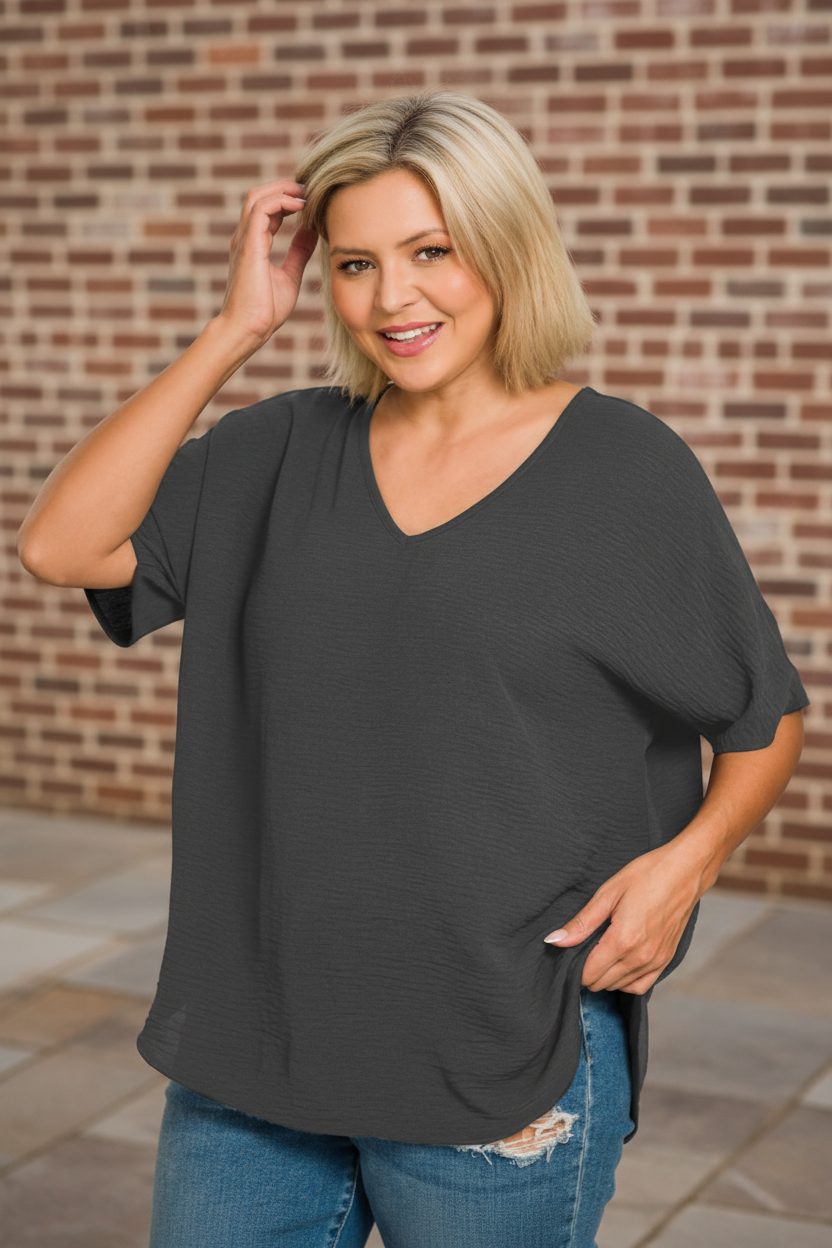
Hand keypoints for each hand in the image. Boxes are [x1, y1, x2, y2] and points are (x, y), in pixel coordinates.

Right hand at [217, 179, 318, 346]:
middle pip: (260, 195)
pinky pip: (261, 210)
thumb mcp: (290, 276)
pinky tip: (300, 207)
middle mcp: (246, 237)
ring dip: (284, 190)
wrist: (248, 329)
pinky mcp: (248, 245)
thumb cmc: (265, 311)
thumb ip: (299, 252)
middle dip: (286, 187)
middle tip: (311, 189)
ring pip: (258, 196)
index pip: (268, 208)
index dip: (289, 199)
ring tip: (307, 194)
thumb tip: (312, 232)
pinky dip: (281, 202)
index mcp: (254, 243)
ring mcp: (244, 240)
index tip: (312, 200)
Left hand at [542, 842, 703, 994]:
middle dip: (588, 971)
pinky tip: (619, 964)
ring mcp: (656, 961)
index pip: (588, 974)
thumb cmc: (646, 875)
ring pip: (620, 987)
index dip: (575, 966)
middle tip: (585, 948)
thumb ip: (581, 922)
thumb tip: (554, 940)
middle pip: (601, 983)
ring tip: (600, 953)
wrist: (685, 871)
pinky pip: (641, 985)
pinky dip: (626, 981)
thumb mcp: (608, 893)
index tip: (572, 950)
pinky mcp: (666, 959)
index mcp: (622, 941)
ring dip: (605, 976)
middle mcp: (640, 957)